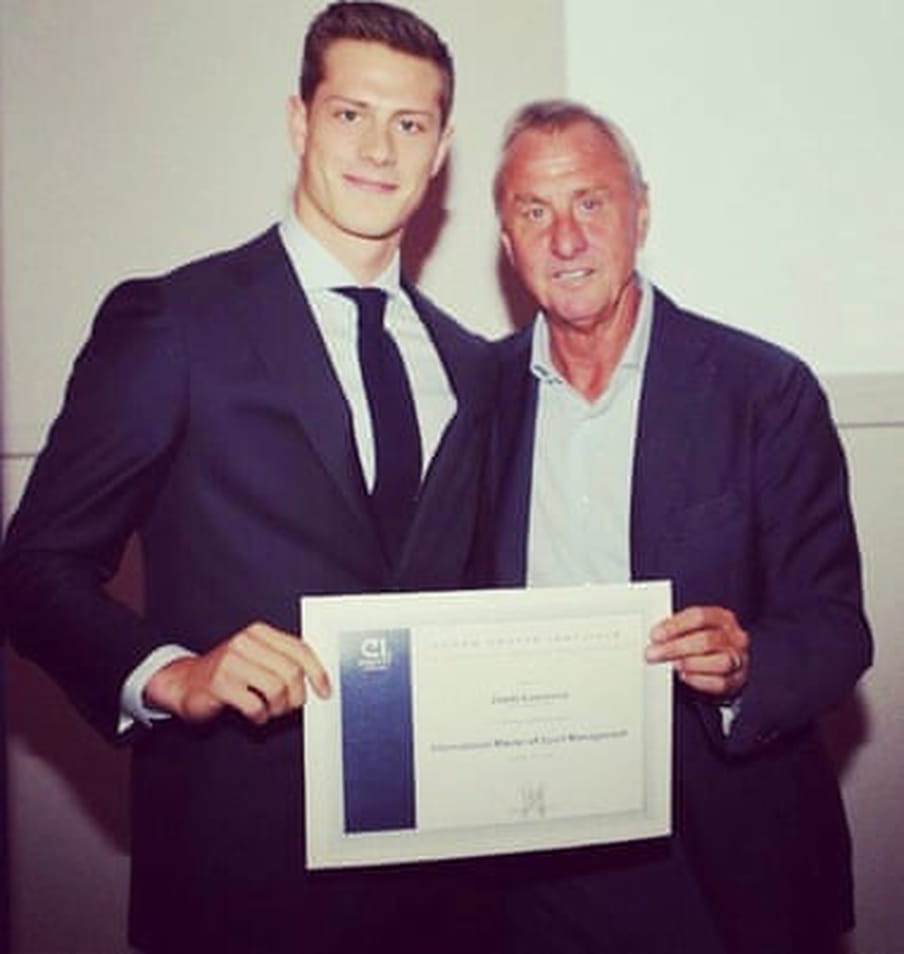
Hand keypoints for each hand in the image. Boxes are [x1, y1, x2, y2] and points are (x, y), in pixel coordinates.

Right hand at [144, 622, 330, 724]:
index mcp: (259, 632)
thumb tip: (316, 680)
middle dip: (297, 696)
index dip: (317, 672)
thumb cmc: (228, 673)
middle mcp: (245, 642)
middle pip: (291, 672)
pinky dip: (260, 716)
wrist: (184, 682)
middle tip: (290, 706)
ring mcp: (231, 662)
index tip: (325, 691)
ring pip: (276, 689)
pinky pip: (255, 705)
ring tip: (270, 710)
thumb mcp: (256, 658)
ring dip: (278, 708)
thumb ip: (282, 661)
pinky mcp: (220, 684)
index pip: (299, 649)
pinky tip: (256, 715)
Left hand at [645, 605, 748, 697]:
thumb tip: (655, 635)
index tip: (655, 635)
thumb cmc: (705, 641)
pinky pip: (719, 682)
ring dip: (690, 663)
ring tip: (673, 664)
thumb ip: (677, 628)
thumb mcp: (694, 627)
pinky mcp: (736, 680)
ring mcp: (738, 659)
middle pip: (706, 640)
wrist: (725, 664)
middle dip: (675, 648)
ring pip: (718, 662)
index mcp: (722, 618)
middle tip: (653, 654)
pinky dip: (699, 680)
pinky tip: (685, 676)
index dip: (675, 626)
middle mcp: (734, 637)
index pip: (699, 617)